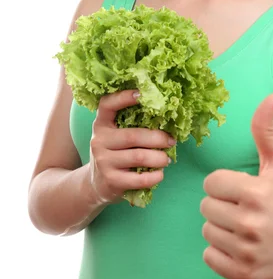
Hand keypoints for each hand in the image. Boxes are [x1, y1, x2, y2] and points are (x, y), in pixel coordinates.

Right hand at [88, 89, 174, 203]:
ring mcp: (104, 161)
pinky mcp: (111, 181)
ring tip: (167, 159)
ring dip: (159, 158)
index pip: (107, 105)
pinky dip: (155, 176)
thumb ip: (131, 125)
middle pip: (133, 136)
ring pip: (139, 157)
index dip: (123, 98)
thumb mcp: (115, 136)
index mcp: (101, 124)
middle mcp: (99, 140)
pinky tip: (160, 174)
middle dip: (158, 138)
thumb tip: (166, 117)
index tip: (141, 94)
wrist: (95, 184)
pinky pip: (139, 179)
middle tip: (171, 141)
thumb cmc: (114, 153)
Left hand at [200, 93, 272, 278]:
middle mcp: (252, 224)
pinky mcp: (246, 275)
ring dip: (221, 226)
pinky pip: (209, 257)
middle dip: (221, 204)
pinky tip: (241, 243)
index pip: (211, 183)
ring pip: (207, 230)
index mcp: (256, 192)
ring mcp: (249, 252)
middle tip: (244, 206)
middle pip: (206, 207)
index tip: (243, 187)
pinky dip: (220, 251)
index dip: (225, 183)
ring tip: (245, 224)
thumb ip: (267, 126)